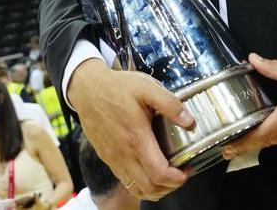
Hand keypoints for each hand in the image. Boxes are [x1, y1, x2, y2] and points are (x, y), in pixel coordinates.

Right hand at [65, 59, 192, 200]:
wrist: (87, 89)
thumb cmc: (116, 87)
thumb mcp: (146, 87)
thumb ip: (170, 104)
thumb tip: (189, 122)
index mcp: (136, 139)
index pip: (159, 174)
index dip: (177, 179)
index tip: (188, 169)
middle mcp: (124, 154)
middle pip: (149, 189)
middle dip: (170, 187)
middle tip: (181, 173)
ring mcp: (114, 159)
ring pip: (136, 189)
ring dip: (156, 188)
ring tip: (168, 174)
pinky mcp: (108, 158)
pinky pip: (126, 181)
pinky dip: (141, 183)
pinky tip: (150, 168)